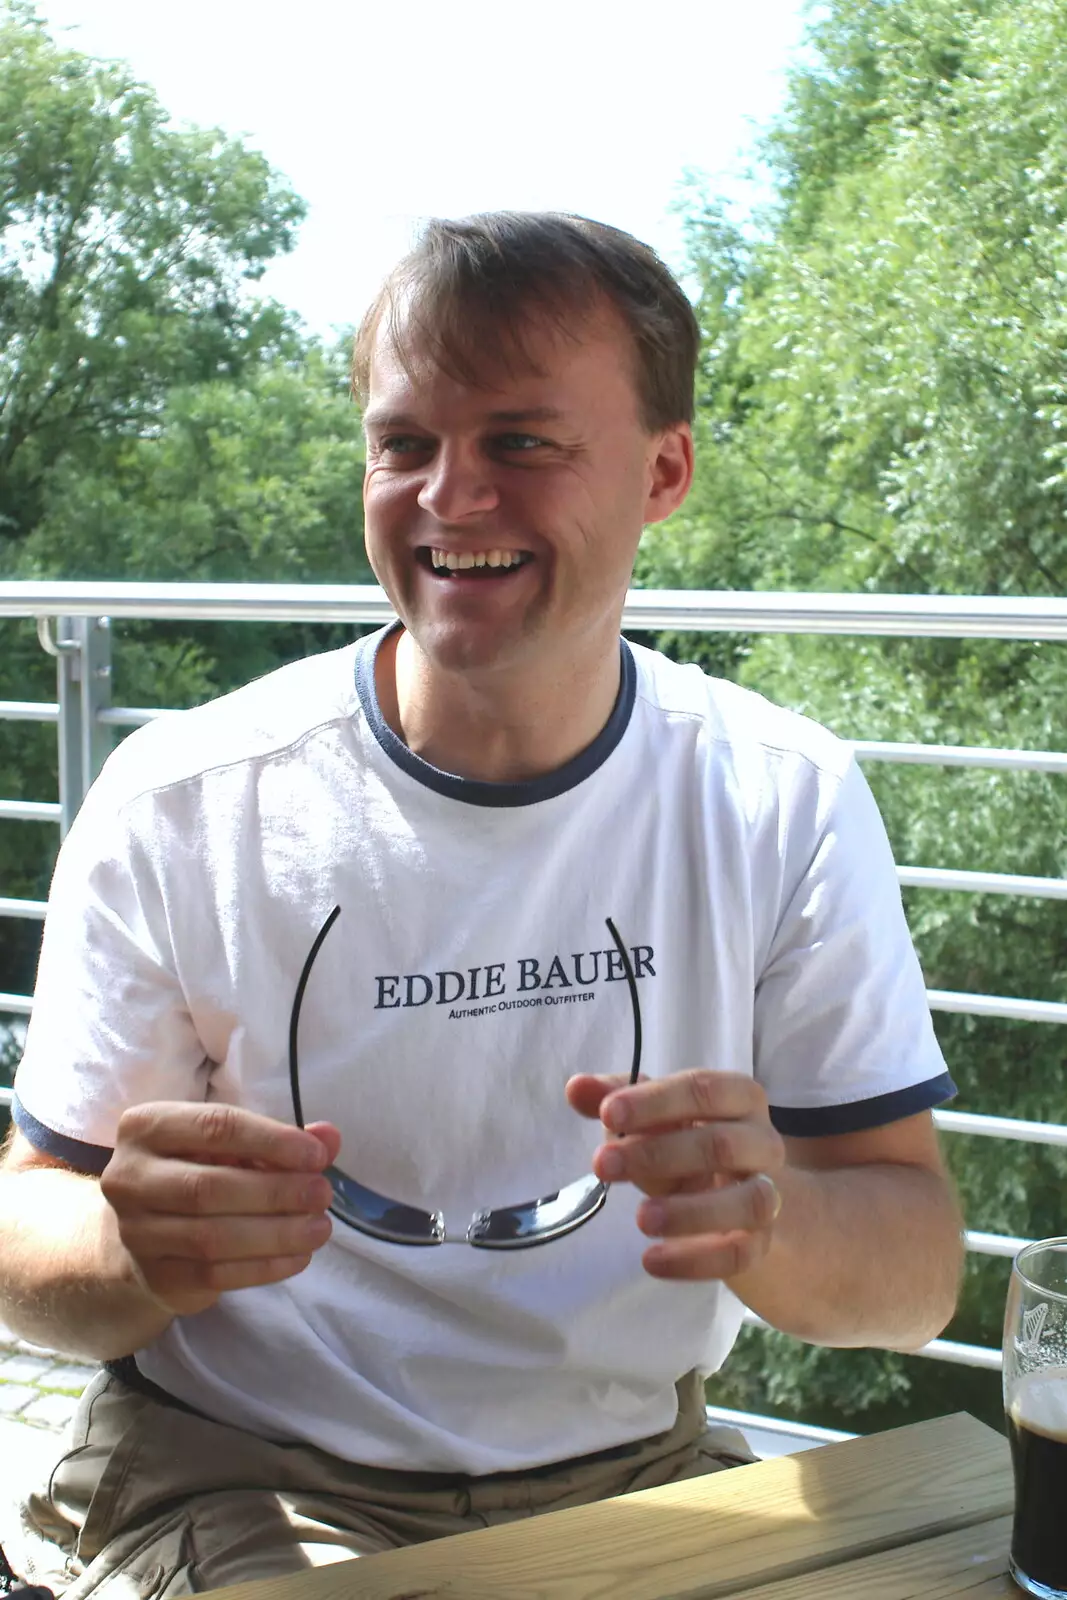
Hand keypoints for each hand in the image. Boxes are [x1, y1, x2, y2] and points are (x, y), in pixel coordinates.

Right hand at [99, 1102, 340, 1316]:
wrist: (146, 1228)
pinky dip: (264, 1267)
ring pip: (212, 1237)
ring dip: (276, 1234)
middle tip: (323, 1194)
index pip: (215, 1127)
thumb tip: (329, 1138)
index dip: (272, 1141)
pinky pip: (214, 1274)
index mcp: (147, 1126)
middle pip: (210, 1187)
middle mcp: (128, 1177)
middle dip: (276, 1192)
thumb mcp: (233, 1144)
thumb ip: (281, 1139)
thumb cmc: (197, 1168)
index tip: (317, 1156)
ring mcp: (135, 1232)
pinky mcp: (154, 1276)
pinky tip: (299, 1257)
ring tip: (319, 1228)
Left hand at [566, 1071, 785, 1280]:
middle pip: (722, 1145)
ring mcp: (770, 1194)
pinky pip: (739, 1253)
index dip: (655, 1101)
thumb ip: (613, 1100)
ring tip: (641, 1219)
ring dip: (691, 1212)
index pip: (703, 1090)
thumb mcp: (652, 1120)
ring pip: (748, 1202)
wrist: (740, 1203)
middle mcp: (764, 1143)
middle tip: (603, 1165)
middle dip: (658, 1154)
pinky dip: (696, 1260)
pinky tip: (652, 1260)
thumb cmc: (689, 1145)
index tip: (608, 1113)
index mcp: (740, 1098)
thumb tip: (576, 1088)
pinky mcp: (761, 1243)